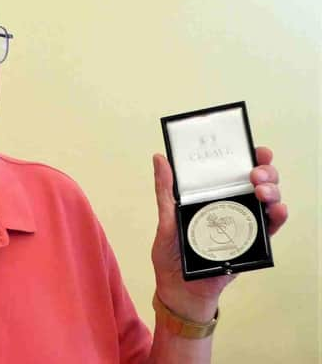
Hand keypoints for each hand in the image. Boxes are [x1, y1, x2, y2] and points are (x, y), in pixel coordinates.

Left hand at [150, 147, 287, 321]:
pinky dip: (278, 217)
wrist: (178, 289)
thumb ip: (165, 190)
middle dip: (263, 171)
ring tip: (262, 191)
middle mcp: (230, 205)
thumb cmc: (171, 253)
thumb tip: (159, 158)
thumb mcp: (165, 218)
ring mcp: (243, 224)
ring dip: (272, 190)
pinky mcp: (251, 244)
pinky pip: (270, 228)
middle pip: (256, 181)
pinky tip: (276, 211)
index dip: (247, 156)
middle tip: (254, 173)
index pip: (233, 170)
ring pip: (268, 200)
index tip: (252, 148)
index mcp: (211, 196)